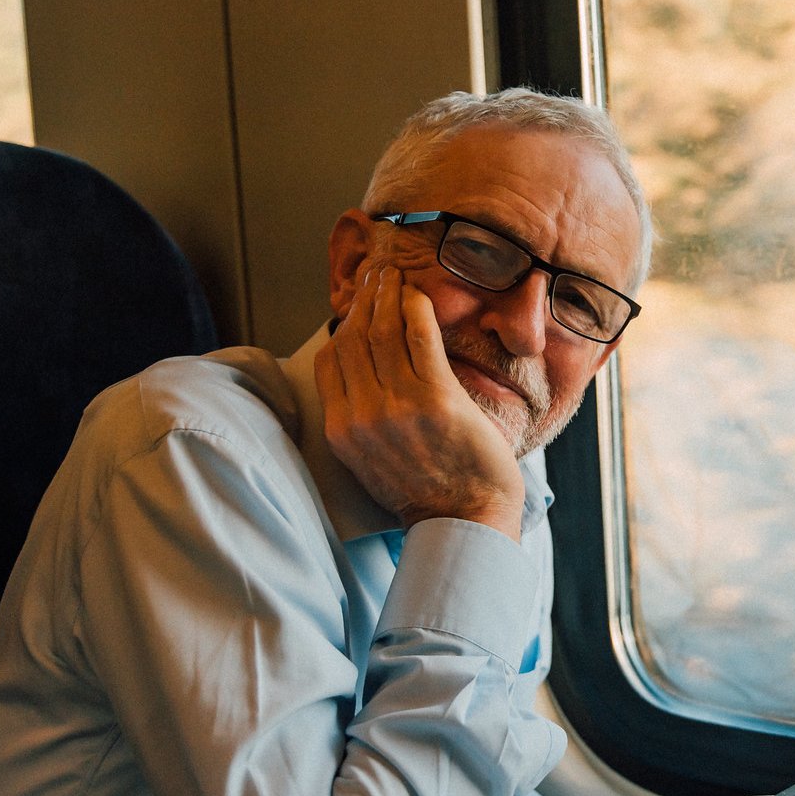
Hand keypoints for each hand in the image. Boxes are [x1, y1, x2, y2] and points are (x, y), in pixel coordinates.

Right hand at [315, 261, 525, 539]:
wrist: (464, 520)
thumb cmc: (426, 490)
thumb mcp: (372, 459)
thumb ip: (360, 417)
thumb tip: (361, 372)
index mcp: (342, 432)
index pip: (330, 360)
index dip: (343, 325)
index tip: (355, 304)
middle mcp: (362, 417)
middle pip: (354, 339)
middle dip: (364, 300)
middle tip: (376, 276)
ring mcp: (398, 407)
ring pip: (383, 333)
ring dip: (388, 296)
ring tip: (394, 277)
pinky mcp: (436, 399)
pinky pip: (420, 338)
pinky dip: (417, 309)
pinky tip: (419, 295)